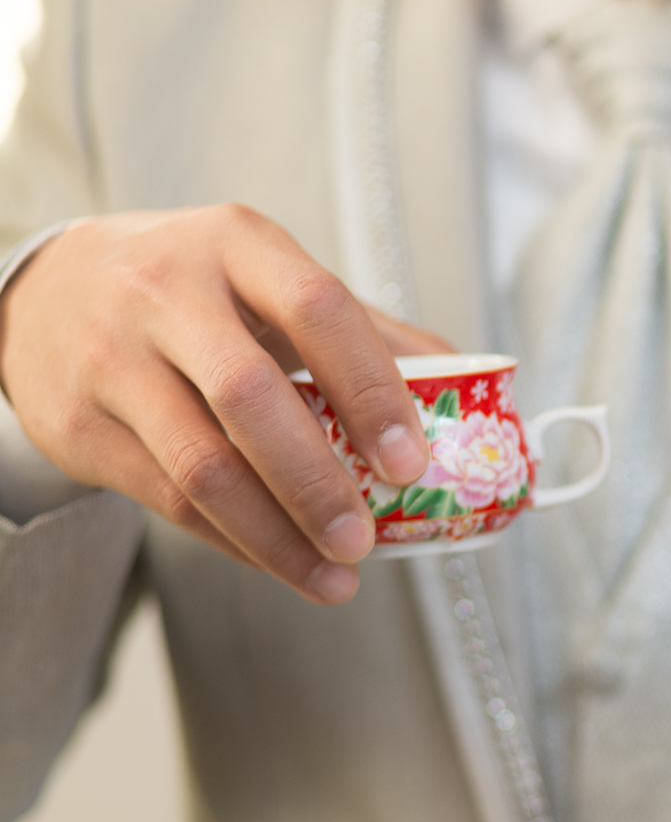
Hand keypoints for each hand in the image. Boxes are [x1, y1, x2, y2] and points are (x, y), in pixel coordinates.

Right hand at [0, 207, 451, 602]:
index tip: (411, 460)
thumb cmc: (193, 290)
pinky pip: (166, 498)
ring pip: (202, 463)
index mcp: (238, 245)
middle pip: (251, 397)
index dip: (372, 389)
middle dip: (318, 480)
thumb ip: (364, 330)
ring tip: (335, 576)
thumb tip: (474, 384)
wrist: (44, 290)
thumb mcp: (267, 279)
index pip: (318, 309)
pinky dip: (233, 541)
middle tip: (367, 539)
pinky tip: (280, 562)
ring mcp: (113, 358)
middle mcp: (166, 292)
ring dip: (276, 534)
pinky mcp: (78, 422)